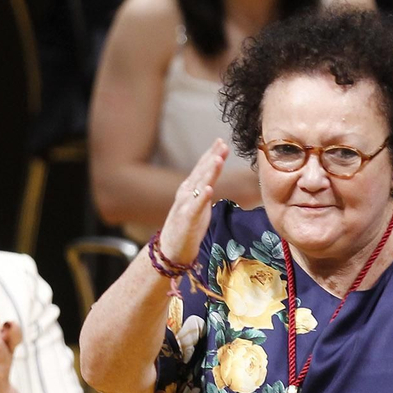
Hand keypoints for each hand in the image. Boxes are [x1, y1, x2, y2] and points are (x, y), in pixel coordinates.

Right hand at [160, 139, 227, 266]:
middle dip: (212, 158)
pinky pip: (195, 208)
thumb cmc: (187, 228)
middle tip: (222, 144)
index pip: (202, 169)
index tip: (221, 142)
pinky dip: (202, 198)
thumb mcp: (198, 205)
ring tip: (218, 159)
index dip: (211, 154)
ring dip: (208, 172)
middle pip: (201, 173)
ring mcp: (185, 206)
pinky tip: (209, 189)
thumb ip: (204, 190)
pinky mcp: (186, 221)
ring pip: (199, 186)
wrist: (169, 251)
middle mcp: (186, 194)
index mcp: (189, 190)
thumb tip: (214, 178)